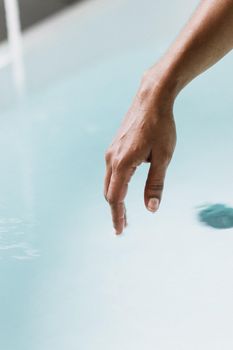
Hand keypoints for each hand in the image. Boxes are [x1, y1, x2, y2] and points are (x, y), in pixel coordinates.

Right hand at [104, 71, 176, 234]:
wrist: (151, 99)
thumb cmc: (160, 127)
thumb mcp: (163, 157)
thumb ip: (156, 184)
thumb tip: (151, 208)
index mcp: (123, 164)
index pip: (116, 198)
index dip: (118, 216)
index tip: (119, 231)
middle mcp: (112, 159)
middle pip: (109, 193)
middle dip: (116, 210)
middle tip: (124, 226)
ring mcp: (111, 152)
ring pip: (109, 183)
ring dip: (115, 198)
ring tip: (124, 211)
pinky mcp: (114, 147)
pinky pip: (111, 172)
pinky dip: (116, 185)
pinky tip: (125, 188)